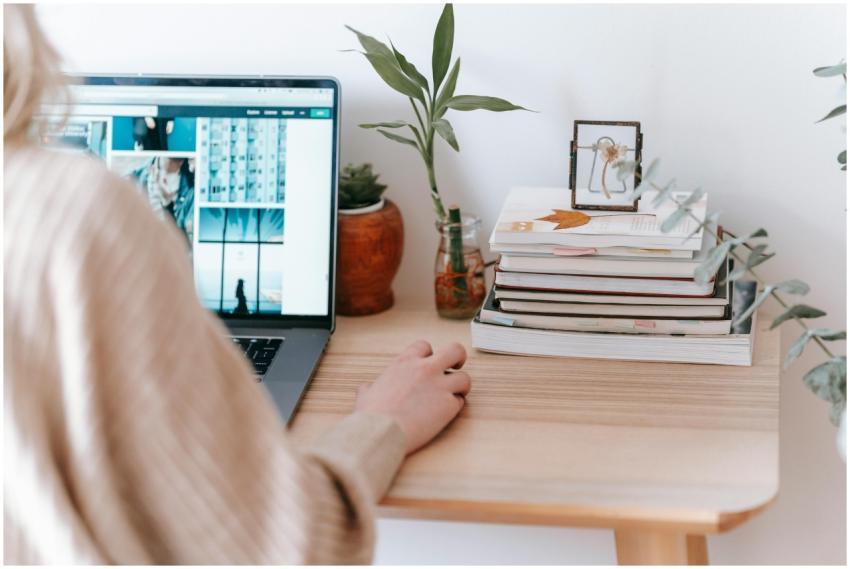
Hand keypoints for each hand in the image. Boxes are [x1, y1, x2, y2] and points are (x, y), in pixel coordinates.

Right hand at [355, 340, 470, 453]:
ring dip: (460, 386)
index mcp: (405, 362)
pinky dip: (454, 407)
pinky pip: (460, 402)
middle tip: (456, 368)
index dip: (429, 355)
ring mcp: (439, 386)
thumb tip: (366, 389)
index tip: (429, 364)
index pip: (425, 346)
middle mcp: (425, 369)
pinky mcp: (448, 405)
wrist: (381, 433)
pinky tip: (445, 414)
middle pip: (455, 350)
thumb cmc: (371, 415)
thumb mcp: (366, 394)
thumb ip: (370, 388)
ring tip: (454, 395)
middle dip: (459, 358)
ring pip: (465, 378)